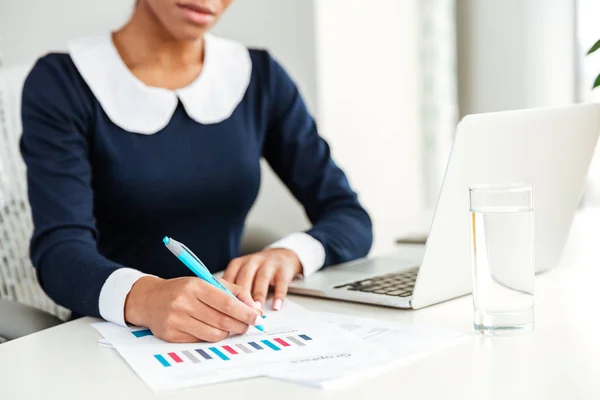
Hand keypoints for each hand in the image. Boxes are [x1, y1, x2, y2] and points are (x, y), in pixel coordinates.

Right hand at [124, 276, 261, 342]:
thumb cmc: (182, 290)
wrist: (149, 299)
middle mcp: (184, 303)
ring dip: (227, 332)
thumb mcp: (206, 282)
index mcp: (196, 286)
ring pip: (214, 334)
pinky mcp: (171, 335)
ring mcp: (176, 320)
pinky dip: (211, 336)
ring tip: (229, 326)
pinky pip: (201, 341)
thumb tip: (254, 306)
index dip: (246, 312)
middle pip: (223, 320)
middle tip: (248, 325)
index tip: (257, 317)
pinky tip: (210, 328)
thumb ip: (233, 291)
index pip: (227, 303)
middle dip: (241, 325)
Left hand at [223, 248, 301, 310]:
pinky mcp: (282, 269)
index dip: (226, 295)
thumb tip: (222, 309)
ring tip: (257, 311)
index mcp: (237, 264)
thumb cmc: (257, 270)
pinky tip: (276, 307)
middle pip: (244, 279)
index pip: (229, 279)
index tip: (225, 310)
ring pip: (261, 281)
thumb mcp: (241, 274)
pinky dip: (278, 296)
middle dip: (242, 297)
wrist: (281, 256)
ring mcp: (267, 264)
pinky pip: (280, 283)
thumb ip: (232, 288)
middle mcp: (251, 262)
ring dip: (259, 296)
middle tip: (241, 314)